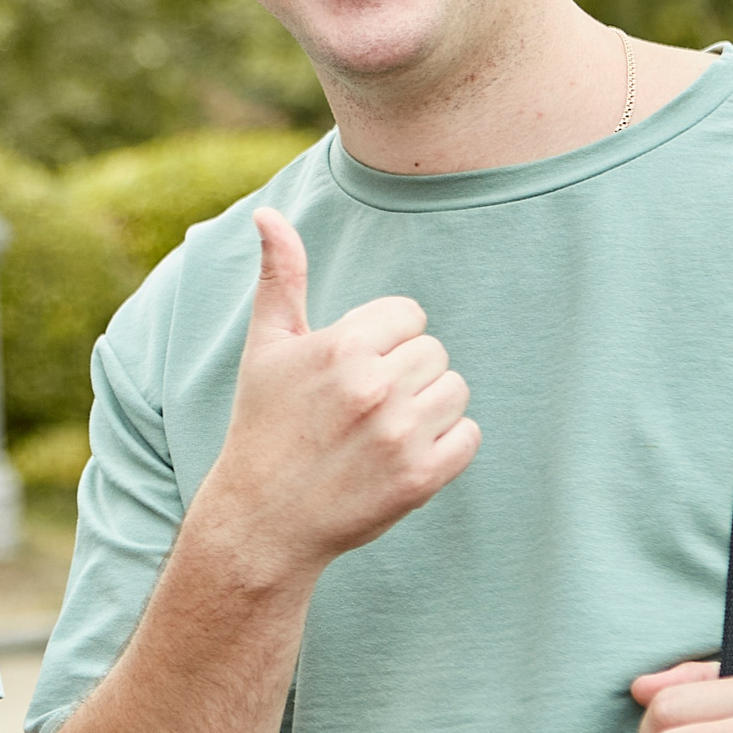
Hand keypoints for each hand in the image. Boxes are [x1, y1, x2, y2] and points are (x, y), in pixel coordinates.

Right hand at [194, 208, 479, 582]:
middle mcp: (374, 388)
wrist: (263, 519)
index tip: (353, 370)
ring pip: (455, 390)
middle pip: (434, 352)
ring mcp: (400, 435)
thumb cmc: (264, 425)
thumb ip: (280, 277)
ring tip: (384, 430)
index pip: (409, 315)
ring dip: (429, 407)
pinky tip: (404, 455)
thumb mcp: (266, 347)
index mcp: (341, 347)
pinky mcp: (420, 479)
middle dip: (406, 374)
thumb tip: (267, 213)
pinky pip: (469, 437)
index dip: (384, 340)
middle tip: (364, 406)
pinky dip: (447, 445)